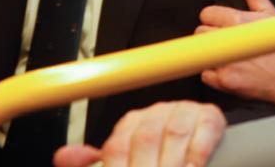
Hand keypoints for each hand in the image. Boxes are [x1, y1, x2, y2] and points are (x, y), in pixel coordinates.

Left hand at [53, 101, 226, 166]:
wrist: (194, 150)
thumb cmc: (157, 159)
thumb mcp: (124, 163)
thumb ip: (93, 164)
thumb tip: (63, 157)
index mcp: (131, 123)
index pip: (117, 146)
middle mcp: (156, 113)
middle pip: (145, 138)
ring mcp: (185, 111)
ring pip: (174, 134)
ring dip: (171, 163)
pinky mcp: (211, 116)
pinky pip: (204, 129)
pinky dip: (197, 153)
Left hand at [197, 0, 274, 106]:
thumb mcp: (268, 12)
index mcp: (238, 20)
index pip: (206, 14)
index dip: (214, 19)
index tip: (223, 25)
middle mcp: (230, 39)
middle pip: (200, 32)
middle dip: (212, 36)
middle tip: (228, 41)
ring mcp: (226, 61)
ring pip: (201, 52)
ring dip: (212, 54)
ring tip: (229, 55)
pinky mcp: (224, 81)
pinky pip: (205, 74)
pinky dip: (213, 74)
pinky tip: (229, 69)